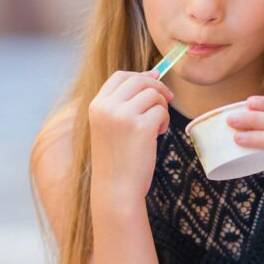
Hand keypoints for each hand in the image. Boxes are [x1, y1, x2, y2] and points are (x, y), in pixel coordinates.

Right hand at [88, 69, 175, 210]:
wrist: (115, 189)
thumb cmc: (117, 159)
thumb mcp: (111, 126)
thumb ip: (125, 102)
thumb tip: (154, 74)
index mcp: (96, 105)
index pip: (120, 76)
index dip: (140, 75)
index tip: (154, 81)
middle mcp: (107, 107)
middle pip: (138, 80)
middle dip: (157, 87)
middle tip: (167, 100)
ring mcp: (123, 116)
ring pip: (153, 94)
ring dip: (161, 107)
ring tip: (157, 126)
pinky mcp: (141, 127)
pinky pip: (161, 111)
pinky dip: (164, 121)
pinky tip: (157, 135)